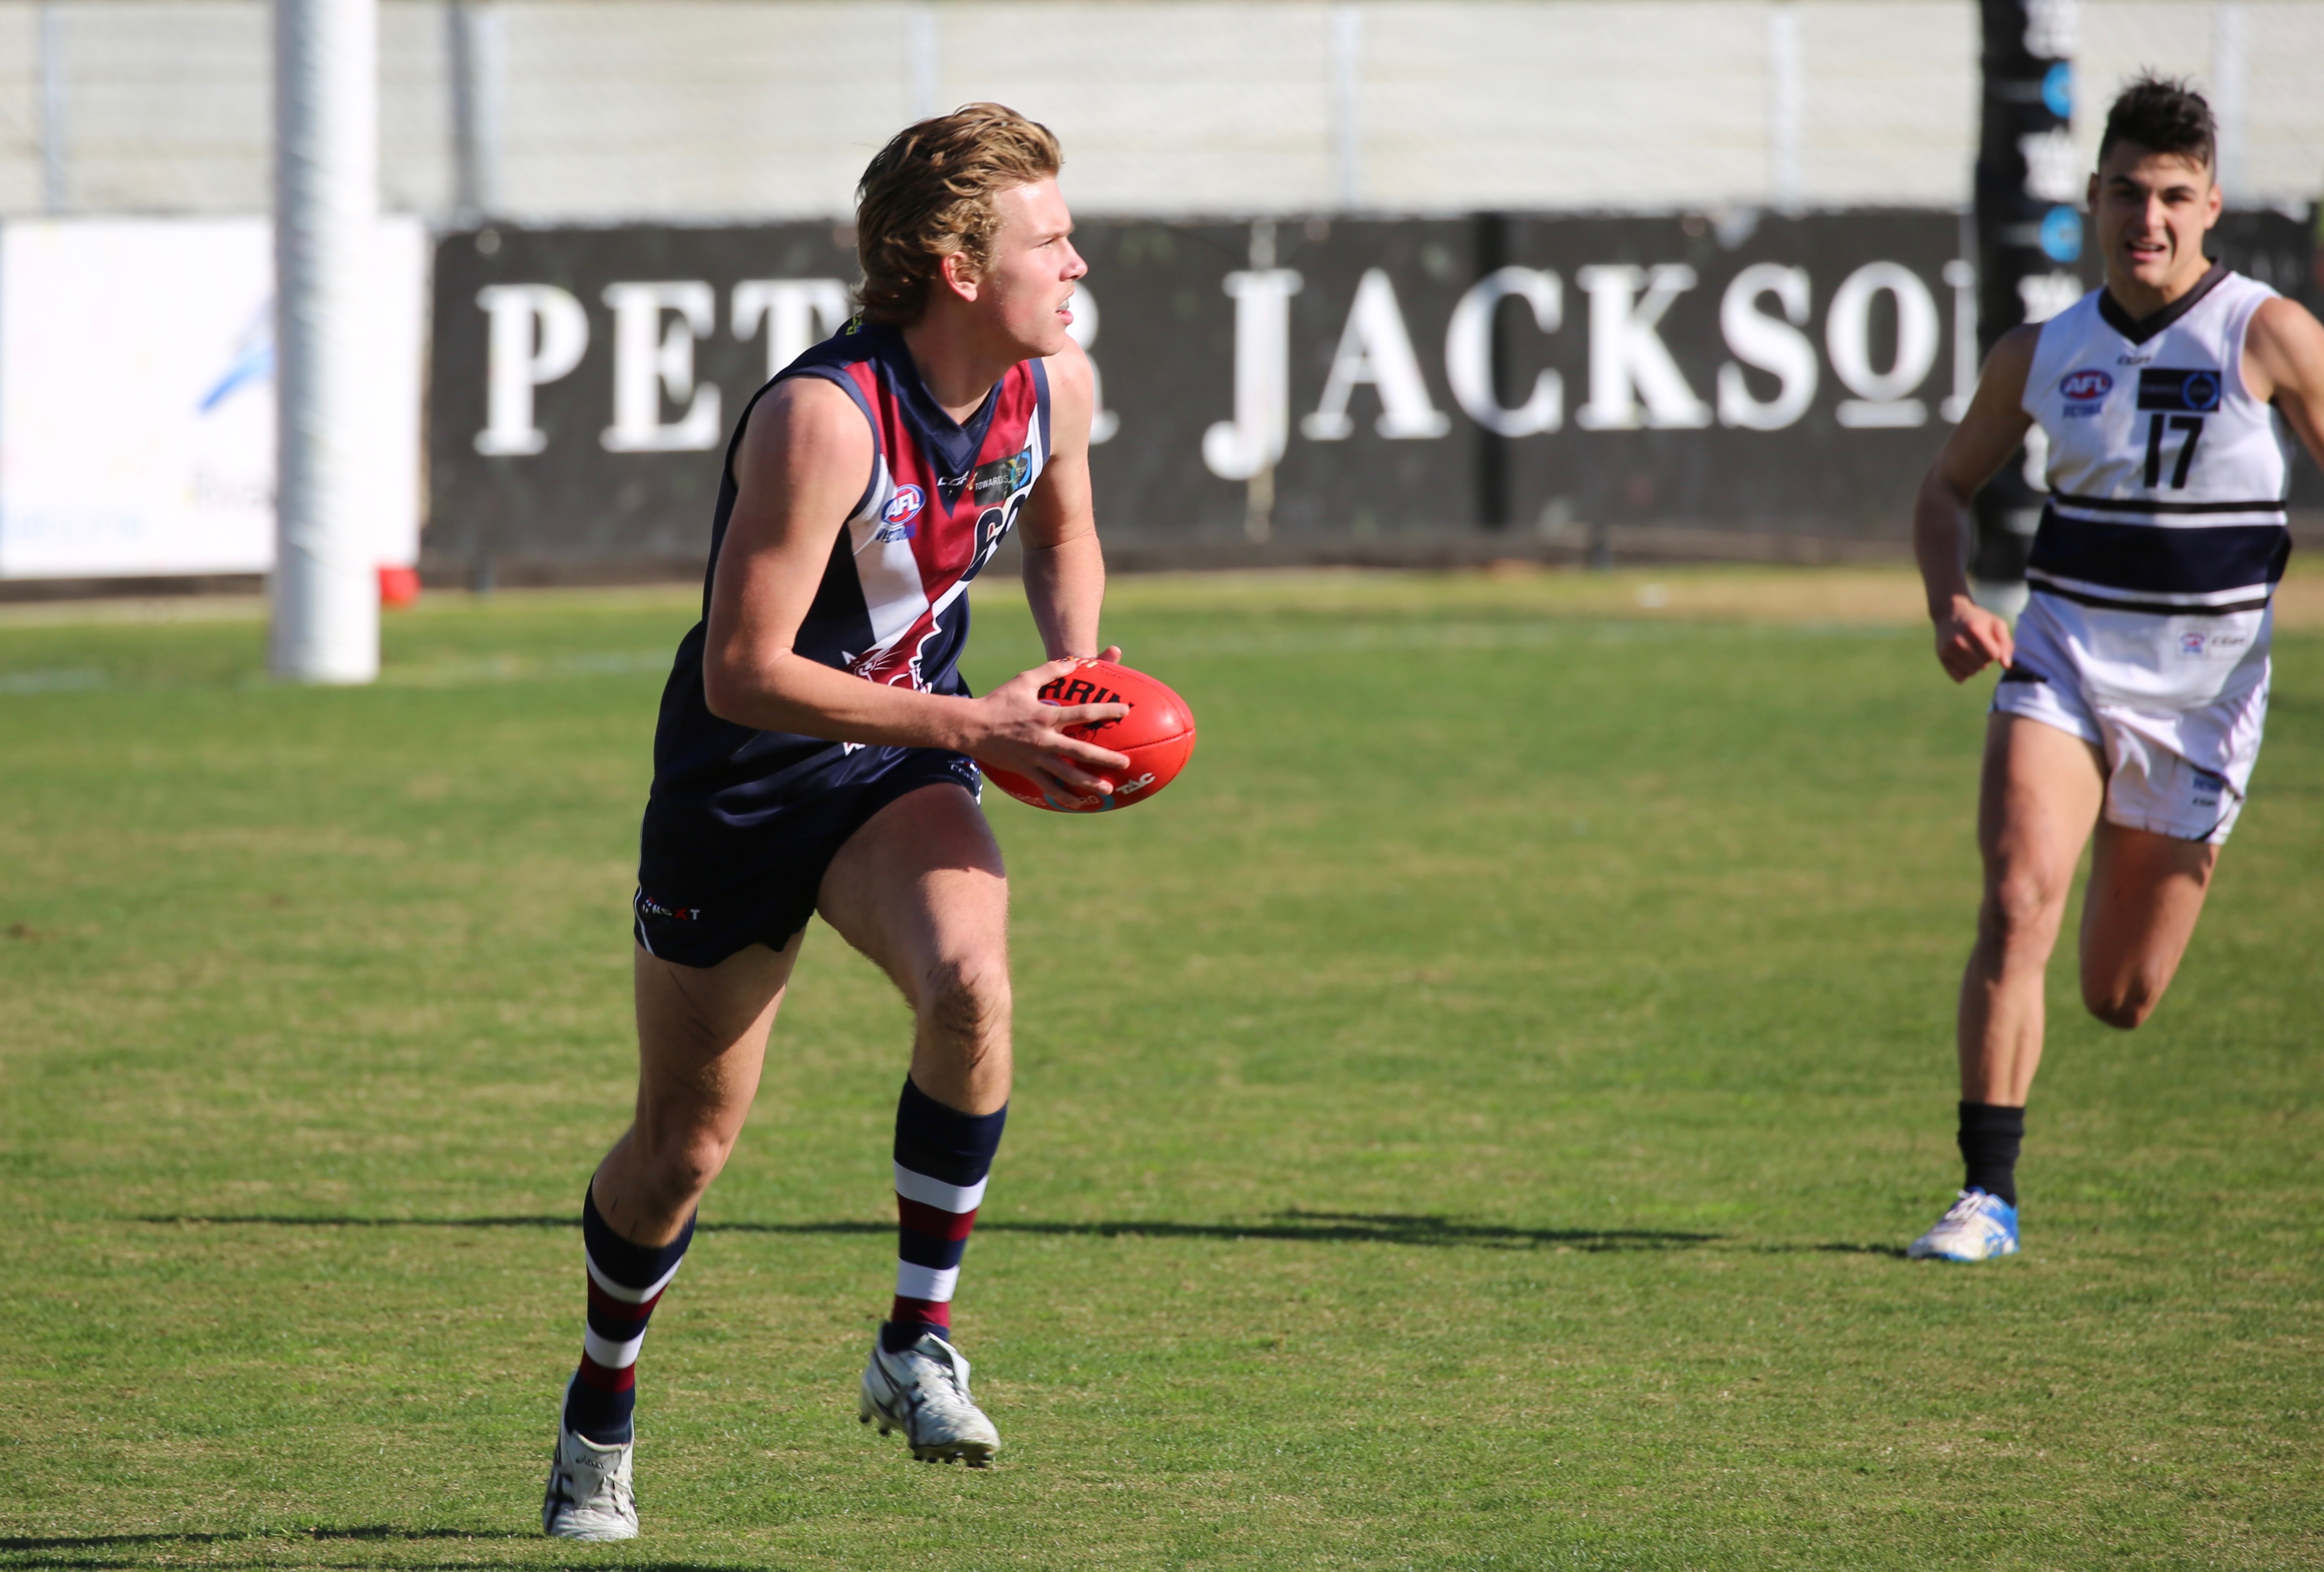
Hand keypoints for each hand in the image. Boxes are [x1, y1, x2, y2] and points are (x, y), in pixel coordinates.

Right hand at [962, 656, 1131, 797]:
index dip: (1106, 711)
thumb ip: (1050, 670)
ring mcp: (1036, 757)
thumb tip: (1073, 662)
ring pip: (1067, 774)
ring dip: (1088, 782)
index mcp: (1046, 715)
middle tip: (1125, 763)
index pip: (1083, 713)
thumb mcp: (1024, 680)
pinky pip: (1048, 787)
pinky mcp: (1026, 770)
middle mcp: (1044, 739)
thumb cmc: (998, 701)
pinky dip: (1063, 796)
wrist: (970, 726)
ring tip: (1108, 789)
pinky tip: (1078, 803)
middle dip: (1105, 758)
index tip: (1125, 711)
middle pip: (1080, 750)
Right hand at [1932, 594, 2013, 682]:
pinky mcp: (1942, 658)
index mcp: (1974, 630)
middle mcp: (1958, 641)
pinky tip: (1963, 660)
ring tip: (1971, 652)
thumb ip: (2006, 644)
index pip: (1993, 655)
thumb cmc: (1978, 620)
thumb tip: (2006, 666)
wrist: (1950, 614)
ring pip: (1971, 673)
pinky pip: (1960, 678)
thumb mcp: (1996, 624)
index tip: (1990, 642)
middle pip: (1983, 665)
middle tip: (1979, 646)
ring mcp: (1948, 650)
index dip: (1995, 650)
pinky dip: (1965, 672)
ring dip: (1976, 666)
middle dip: (1985, 658)